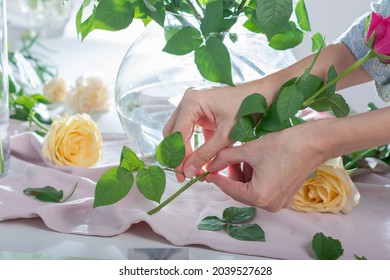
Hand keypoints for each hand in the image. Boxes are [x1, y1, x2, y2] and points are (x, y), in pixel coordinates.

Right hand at [163, 85, 257, 180]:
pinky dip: (193, 146)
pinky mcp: (199, 111)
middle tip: (185, 175)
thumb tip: (188, 172)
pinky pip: (189, 131)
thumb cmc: (247, 109)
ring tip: (192, 170)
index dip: (178, 157)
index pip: (177, 135)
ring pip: (179, 133)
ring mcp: (192, 105)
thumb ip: (205, 154)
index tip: (183, 176)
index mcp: (192, 102)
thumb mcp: (226, 136)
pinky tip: (200, 161)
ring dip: (184, 151)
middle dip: (178, 155)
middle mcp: (188, 100)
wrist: (263, 95)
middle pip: (173, 133)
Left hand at [205, 121, 326, 211]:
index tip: (207, 170)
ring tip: (243, 156)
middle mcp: (270, 205)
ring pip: (250, 189)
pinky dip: (254, 177)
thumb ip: (225, 158)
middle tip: (225, 159)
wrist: (314, 143)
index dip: (216, 177)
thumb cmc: (283, 145)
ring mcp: (279, 202)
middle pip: (240, 191)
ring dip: (243, 174)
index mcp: (259, 197)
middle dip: (231, 174)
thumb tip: (210, 165)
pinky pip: (262, 188)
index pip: (229, 188)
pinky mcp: (285, 196)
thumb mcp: (249, 150)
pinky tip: (255, 161)